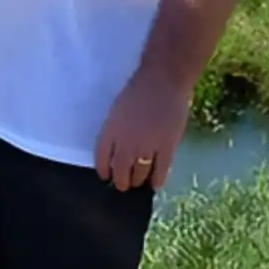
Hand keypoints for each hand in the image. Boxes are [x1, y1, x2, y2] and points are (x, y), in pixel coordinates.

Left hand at [94, 69, 192, 191]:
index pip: (101, 159)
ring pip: (140, 173)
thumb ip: (115, 131)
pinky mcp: (167, 148)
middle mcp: (125, 144)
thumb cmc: (137, 92)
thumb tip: (118, 148)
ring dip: (137, 181)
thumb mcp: (116, 112)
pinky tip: (155, 186)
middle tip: (122, 185)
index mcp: (109, 132)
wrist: (162, 83)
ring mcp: (147, 147)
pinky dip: (157, 180)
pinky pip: (161, 170)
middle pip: (120, 170)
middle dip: (120, 181)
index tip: (105, 176)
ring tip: (137, 184)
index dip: (103, 170)